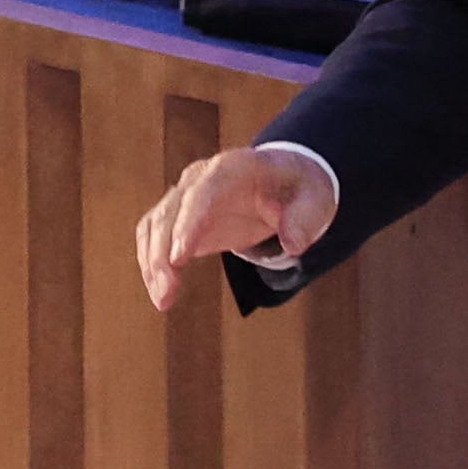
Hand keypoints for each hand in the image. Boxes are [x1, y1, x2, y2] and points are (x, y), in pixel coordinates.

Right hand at [134, 143, 336, 308]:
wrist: (284, 182)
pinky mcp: (180, 217)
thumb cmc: (300, 191)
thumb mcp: (315, 201)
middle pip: (172, 211)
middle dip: (163, 252)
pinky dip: (152, 264)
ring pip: (156, 225)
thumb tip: (293, 245)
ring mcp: (187, 195)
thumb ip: (305, 220)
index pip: (204, 191)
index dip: (189, 222)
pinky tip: (160, 293)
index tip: (180, 256)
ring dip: (153, 263)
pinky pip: (154, 237)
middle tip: (166, 293)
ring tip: (163, 300)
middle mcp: (202, 177)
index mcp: (235, 167)